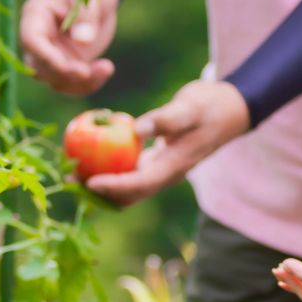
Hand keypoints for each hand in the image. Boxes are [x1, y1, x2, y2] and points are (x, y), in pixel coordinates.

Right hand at [18, 0, 117, 96]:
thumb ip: (87, 13)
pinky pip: (72, 83)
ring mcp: (52, 53)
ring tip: (106, 68)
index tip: (68, 67)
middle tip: (91, 71)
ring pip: (55, 80)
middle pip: (40, 67)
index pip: (31, 41)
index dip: (47, 58)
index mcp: (36, 14)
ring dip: (79, 83)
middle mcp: (39, 37)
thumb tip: (83, 41)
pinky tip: (106, 70)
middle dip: (65, 74)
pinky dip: (88, 84)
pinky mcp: (67, 63)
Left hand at [83, 78, 249, 206]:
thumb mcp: (190, 107)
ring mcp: (160, 170)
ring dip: (99, 184)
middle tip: (71, 177)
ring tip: (72, 169)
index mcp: (175, 167)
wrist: (230, 110)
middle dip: (98, 193)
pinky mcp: (155, 162)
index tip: (89, 181)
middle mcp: (166, 174)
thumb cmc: (210, 106)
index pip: (140, 185)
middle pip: (129, 195)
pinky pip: (128, 172)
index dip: (114, 187)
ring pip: (126, 188)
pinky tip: (89, 153)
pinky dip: (108, 168)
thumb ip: (165, 119)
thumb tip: (135, 129)